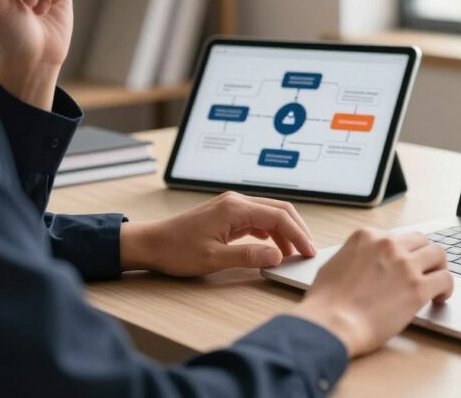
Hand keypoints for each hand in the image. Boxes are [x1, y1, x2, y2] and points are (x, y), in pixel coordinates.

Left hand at [119, 192, 316, 276]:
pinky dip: (271, 231)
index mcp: (235, 209)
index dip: (298, 235)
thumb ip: (248, 256)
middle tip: (308, 251)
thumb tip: (278, 256)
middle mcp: (236, 202)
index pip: (278, 217)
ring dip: (285, 232)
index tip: (309, 252)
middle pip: (279, 210)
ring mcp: (232, 206)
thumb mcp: (214, 259)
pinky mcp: (228, 214)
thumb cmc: (177, 251)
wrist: (152, 244)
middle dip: (297, 230)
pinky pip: (258, 219)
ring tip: (294, 253)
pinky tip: (274, 246)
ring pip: (270, 214)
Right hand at [290, 228, 453, 357]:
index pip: (395, 237)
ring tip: (437, 282)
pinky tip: (439, 297)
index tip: (401, 265)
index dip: (400, 253)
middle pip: (420, 240)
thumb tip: (362, 264)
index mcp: (366, 236)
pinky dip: (446, 288)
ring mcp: (405, 265)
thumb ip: (354, 257)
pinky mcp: (418, 288)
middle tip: (424, 270)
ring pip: (438, 254)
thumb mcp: (333, 264)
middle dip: (423, 255)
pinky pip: (445, 279)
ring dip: (439, 267)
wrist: (331, 323)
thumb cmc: (326, 302)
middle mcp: (388, 244)